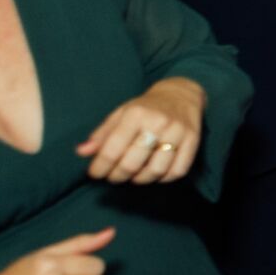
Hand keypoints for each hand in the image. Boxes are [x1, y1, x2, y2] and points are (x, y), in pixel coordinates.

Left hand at [78, 77, 204, 183]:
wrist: (181, 94)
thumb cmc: (146, 107)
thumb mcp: (121, 113)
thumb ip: (102, 134)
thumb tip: (82, 152)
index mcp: (136, 114)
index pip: (112, 150)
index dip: (100, 167)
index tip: (95, 173)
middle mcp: (158, 122)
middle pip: (132, 163)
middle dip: (117, 176)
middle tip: (112, 177)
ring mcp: (178, 132)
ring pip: (156, 170)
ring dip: (140, 180)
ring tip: (132, 176)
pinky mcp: (193, 141)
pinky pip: (177, 171)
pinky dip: (163, 178)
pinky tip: (154, 173)